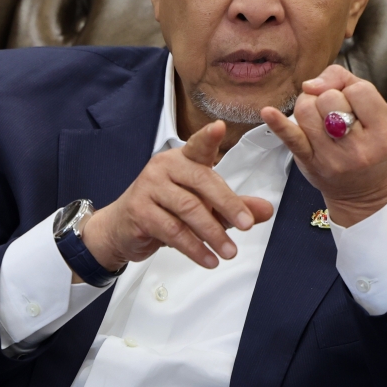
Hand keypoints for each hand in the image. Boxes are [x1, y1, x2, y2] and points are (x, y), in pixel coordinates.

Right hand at [81, 120, 273, 271]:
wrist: (121, 228)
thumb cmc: (165, 209)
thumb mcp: (204, 205)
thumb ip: (235, 205)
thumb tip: (266, 211)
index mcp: (182, 159)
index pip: (198, 146)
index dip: (208, 137)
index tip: (219, 127)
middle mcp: (164, 167)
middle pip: (201, 182)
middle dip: (227, 205)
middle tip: (247, 225)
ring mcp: (149, 188)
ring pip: (188, 210)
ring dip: (213, 234)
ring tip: (230, 252)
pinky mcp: (140, 212)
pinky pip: (173, 231)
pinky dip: (194, 248)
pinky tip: (209, 259)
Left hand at [261, 65, 386, 226]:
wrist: (365, 192)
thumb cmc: (372, 146)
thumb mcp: (379, 115)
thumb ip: (348, 83)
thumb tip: (313, 83)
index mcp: (385, 134)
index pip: (359, 91)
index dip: (351, 90)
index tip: (352, 103)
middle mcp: (359, 149)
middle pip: (330, 98)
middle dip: (329, 98)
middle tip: (335, 113)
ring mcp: (332, 158)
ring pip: (307, 109)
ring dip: (309, 106)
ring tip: (319, 118)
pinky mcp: (308, 161)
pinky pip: (292, 138)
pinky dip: (278, 124)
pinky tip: (268, 112)